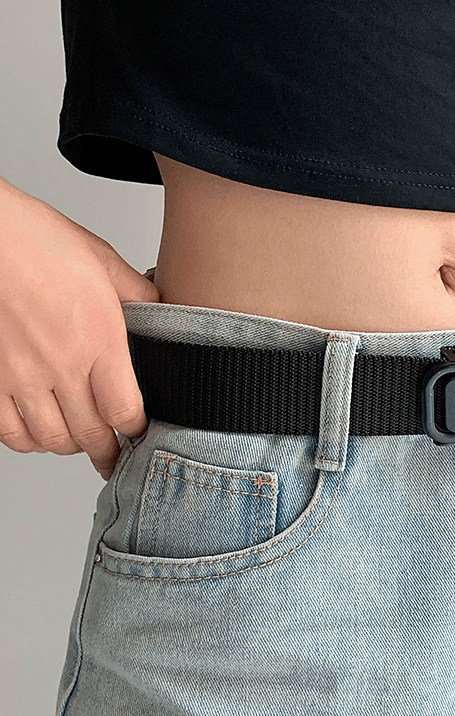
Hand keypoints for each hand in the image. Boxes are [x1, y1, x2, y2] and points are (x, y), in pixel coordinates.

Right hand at [0, 177, 161, 479]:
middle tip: (116, 460)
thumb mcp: (102, 260)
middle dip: (108, 452)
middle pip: (91, 434)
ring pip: (52, 439)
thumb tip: (162, 312)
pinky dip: (29, 440)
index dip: (136, 430)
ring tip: (81, 442)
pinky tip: (39, 432)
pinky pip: (11, 432)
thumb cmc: (34, 239)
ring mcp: (21, 377)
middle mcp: (61, 366)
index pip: (126, 411)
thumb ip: (137, 294)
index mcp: (99, 340)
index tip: (141, 432)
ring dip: (70, 445)